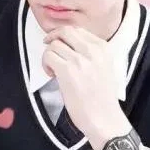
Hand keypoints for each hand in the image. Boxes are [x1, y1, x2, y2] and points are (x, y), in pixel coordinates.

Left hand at [42, 26, 130, 149]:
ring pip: (54, 44)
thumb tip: (68, 44)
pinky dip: (45, 64)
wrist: (104, 118)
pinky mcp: (67, 71)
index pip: (78, 30)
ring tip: (54, 69)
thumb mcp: (104, 67)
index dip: (64, 36)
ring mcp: (80, 60)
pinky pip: (48, 56)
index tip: (59, 44)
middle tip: (48, 47)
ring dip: (48, 55)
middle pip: (65, 31)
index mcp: (103, 48)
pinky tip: (52, 75)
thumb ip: (90, 53)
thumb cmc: (102, 97)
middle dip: (53, 37)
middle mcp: (93, 51)